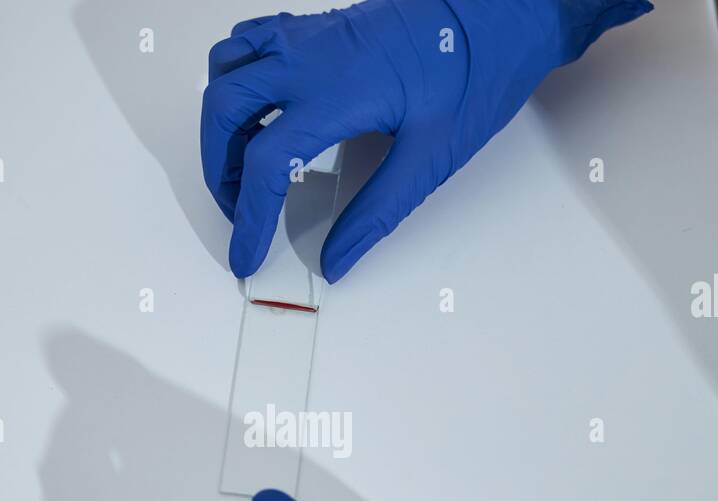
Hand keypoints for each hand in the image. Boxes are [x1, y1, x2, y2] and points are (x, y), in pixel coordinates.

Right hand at [200, 0, 652, 281]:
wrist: (497, 12)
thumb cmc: (474, 74)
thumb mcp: (430, 158)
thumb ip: (375, 213)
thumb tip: (337, 259)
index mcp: (335, 94)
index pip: (266, 165)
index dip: (250, 219)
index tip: (247, 254)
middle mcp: (308, 58)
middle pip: (224, 112)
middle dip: (220, 171)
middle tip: (241, 210)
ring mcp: (307, 37)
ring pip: (225, 72)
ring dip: (221, 123)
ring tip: (243, 165)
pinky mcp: (314, 26)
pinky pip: (248, 42)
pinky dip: (234, 77)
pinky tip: (256, 108)